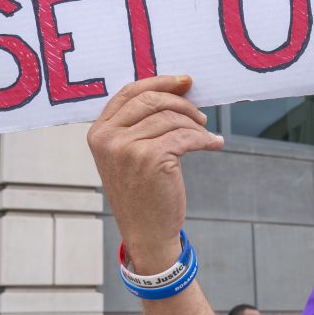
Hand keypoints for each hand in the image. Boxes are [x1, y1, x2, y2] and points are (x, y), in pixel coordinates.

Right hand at [87, 75, 223, 273]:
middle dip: (181, 103)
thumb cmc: (141, 193)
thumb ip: (136, 125)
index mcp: (98, 132)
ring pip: (171, 118)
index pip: (129, 92)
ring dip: (196, 125)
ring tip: (206, 135)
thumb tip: (174, 91)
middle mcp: (108, 138)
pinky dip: (205, 139)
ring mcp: (128, 148)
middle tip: (200, 115)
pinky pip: (186, 136)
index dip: (159, 81)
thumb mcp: (127, 156)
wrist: (146, 233)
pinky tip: (214, 144)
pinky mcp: (151, 158)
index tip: (184, 81)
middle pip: (152, 100)